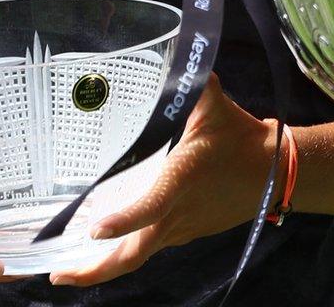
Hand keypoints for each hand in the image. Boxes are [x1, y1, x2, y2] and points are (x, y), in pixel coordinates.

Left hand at [47, 74, 275, 286]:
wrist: (276, 171)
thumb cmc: (241, 138)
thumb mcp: (215, 105)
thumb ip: (190, 83)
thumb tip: (179, 57)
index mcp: (181, 181)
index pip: (151, 208)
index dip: (123, 222)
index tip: (93, 231)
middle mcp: (178, 213)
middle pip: (133, 255)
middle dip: (95, 271)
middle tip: (58, 275)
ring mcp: (182, 228)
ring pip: (139, 256)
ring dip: (104, 266)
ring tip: (66, 269)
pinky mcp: (186, 232)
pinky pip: (150, 247)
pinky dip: (123, 253)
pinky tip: (103, 248)